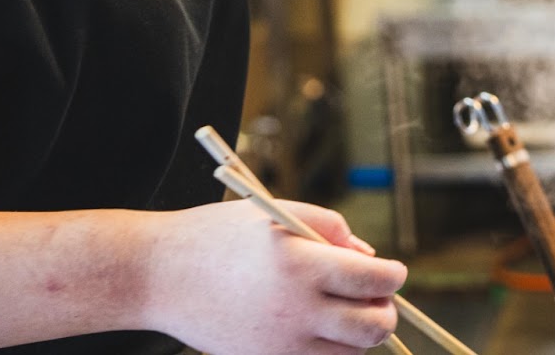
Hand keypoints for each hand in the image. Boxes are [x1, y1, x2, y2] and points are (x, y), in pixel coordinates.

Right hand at [141, 198, 405, 354]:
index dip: (392, 275)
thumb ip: (330, 228)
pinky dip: (329, 351)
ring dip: (360, 334)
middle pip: (374, 327)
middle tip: (375, 297)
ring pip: (351, 353)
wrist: (163, 274)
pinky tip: (317, 329)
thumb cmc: (220, 235)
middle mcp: (297, 309)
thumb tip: (369, 257)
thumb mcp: (276, 214)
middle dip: (385, 311)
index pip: (375, 280)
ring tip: (346, 311)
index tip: (391, 271)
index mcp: (301, 264)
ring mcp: (282, 344)